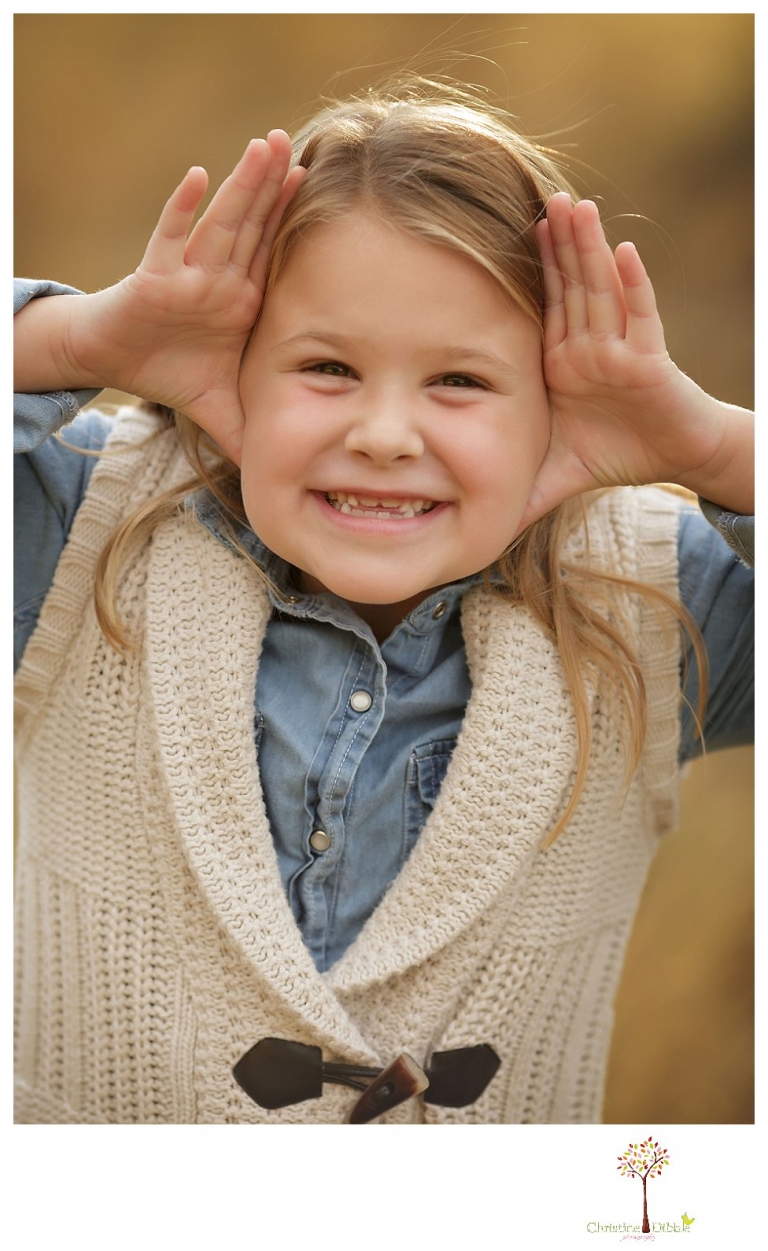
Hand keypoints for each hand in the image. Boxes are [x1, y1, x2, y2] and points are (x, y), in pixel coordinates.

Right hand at [63, 131, 303, 462]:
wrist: (114, 363)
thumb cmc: (169, 374)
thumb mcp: (221, 410)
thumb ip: (253, 434)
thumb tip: (283, 475)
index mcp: (241, 302)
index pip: (274, 255)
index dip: (295, 222)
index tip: (322, 187)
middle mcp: (219, 281)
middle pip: (254, 227)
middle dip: (276, 188)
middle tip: (302, 145)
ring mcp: (187, 275)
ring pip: (221, 223)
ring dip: (243, 185)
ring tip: (265, 146)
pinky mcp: (153, 278)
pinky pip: (169, 238)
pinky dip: (182, 208)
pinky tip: (197, 176)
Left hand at [519, 192, 750, 528]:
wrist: (674, 460)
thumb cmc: (616, 455)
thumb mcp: (554, 472)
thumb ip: (516, 493)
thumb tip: (477, 528)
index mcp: (561, 363)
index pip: (542, 308)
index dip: (529, 270)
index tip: (505, 230)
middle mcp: (588, 348)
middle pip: (569, 286)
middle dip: (556, 244)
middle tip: (540, 197)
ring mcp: (619, 349)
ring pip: (600, 290)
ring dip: (588, 248)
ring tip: (576, 205)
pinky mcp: (650, 360)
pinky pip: (641, 317)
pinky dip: (633, 286)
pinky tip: (624, 251)